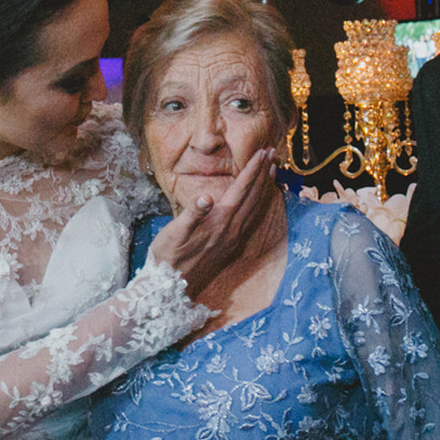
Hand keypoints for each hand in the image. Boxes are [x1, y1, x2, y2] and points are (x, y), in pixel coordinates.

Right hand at [148, 146, 278, 298]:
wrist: (170, 288)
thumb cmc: (168, 256)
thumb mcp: (174, 233)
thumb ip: (192, 214)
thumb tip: (206, 198)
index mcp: (220, 221)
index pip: (241, 189)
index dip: (252, 169)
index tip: (262, 152)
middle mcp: (231, 229)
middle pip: (253, 196)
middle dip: (263, 173)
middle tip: (271, 153)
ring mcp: (233, 238)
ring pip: (255, 208)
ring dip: (264, 187)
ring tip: (272, 170)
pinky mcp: (230, 245)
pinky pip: (251, 219)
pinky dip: (259, 204)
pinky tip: (260, 200)